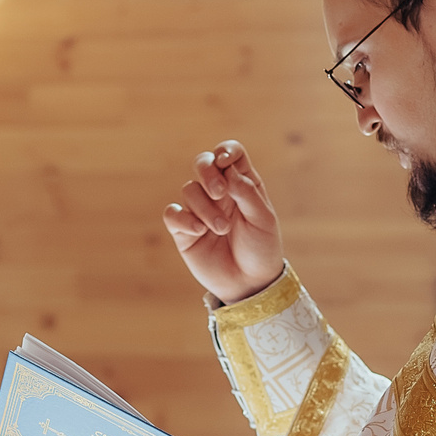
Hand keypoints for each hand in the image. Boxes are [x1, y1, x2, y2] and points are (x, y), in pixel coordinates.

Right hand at [162, 139, 283, 304]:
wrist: (250, 283)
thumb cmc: (261, 249)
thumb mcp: (263, 220)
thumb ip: (246, 193)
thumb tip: (228, 171)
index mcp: (242, 184)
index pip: (230, 154)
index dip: (225, 151)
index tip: (225, 162)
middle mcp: (219, 193)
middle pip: (203, 163)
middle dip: (207, 172)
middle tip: (219, 193)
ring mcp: (200, 210)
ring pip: (190, 190)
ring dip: (205, 208)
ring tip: (222, 229)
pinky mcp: (184, 230)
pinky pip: (172, 214)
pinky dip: (183, 219)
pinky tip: (200, 231)